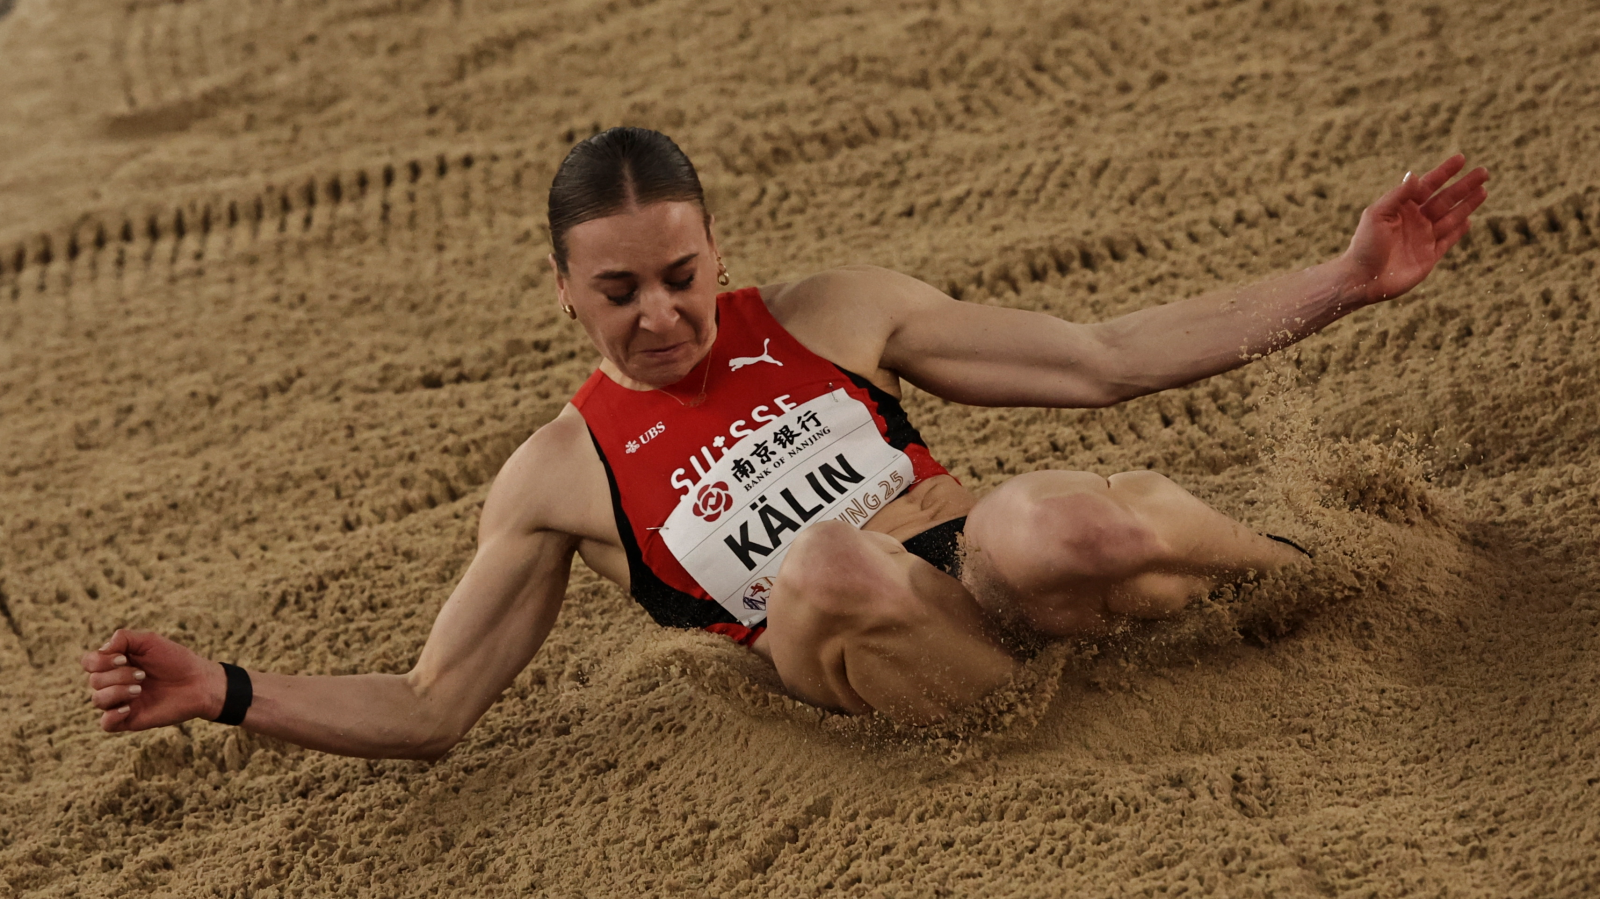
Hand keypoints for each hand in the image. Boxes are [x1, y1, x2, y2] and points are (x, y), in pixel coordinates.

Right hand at [80, 629, 226, 731]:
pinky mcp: (129, 720)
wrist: (200, 683)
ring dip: (116, 692)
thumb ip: (124, 638)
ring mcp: (121, 702)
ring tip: (140, 689)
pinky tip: (130, 708)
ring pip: (97, 700)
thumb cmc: (177, 660)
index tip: (123, 658)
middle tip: (142, 675)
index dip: (99, 661)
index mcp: (116, 663)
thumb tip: (102, 649)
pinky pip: (105, 724)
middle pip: (94, 680)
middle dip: (117, 675)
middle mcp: (114, 682)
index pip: (89, 662)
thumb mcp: (151, 641)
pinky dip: (112, 715)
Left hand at [1340, 154, 1488, 304]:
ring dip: (1467, 204)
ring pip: (1451, 217)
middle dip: (1464, 186)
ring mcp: (1423, 238)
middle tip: (1484, 171)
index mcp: (1402, 208)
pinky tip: (1469, 220)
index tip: (1461, 158)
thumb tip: (1414, 174)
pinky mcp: (1429, 256)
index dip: (1444, 172)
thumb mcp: (1378, 215)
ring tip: (1483, 190)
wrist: (1362, 279)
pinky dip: (1458, 230)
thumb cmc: (1364, 244)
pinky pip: (1448, 240)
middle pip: (1445, 199)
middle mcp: (1415, 220)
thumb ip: (1398, 195)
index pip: (1427, 185)